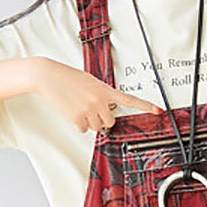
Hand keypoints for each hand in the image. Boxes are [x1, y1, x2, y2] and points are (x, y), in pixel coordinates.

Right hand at [33, 58, 163, 132]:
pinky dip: (78, 124)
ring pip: (96, 127)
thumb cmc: (67, 78)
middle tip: (91, 109)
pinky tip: (71, 111)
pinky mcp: (77, 119)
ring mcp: (89, 111)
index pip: (129, 100)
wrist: (48, 77)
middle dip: (102, 119)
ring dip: (89, 121)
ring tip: (78, 107)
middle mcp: (100, 101)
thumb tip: (105, 111)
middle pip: (110, 122)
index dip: (145, 106)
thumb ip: (101, 95)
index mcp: (105, 90)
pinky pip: (83, 129)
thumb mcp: (89, 82)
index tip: (158, 110)